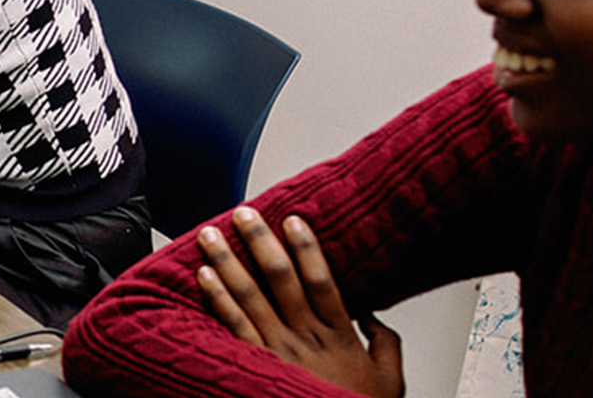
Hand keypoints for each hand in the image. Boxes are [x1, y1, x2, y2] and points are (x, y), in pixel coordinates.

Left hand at [196, 207, 404, 397]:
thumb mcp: (390, 378)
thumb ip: (385, 341)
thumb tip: (372, 314)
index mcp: (338, 334)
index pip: (321, 280)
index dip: (307, 248)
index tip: (293, 220)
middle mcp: (306, 337)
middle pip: (281, 279)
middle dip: (260, 242)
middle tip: (244, 214)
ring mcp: (278, 350)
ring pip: (250, 297)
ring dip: (227, 262)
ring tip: (210, 235)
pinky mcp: (257, 364)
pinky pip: (232, 326)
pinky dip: (217, 299)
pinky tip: (203, 277)